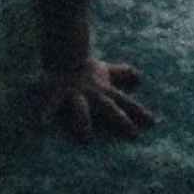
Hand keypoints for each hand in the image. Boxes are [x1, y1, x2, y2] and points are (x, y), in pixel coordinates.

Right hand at [38, 60, 154, 142]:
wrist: (65, 54)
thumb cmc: (86, 68)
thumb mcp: (106, 71)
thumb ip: (122, 74)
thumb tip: (140, 76)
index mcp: (105, 91)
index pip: (126, 102)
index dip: (140, 112)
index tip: (153, 123)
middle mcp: (93, 94)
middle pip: (110, 108)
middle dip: (122, 120)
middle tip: (134, 136)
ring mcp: (75, 93)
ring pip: (81, 109)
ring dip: (84, 122)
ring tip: (86, 138)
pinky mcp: (57, 92)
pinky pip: (50, 104)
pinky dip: (45, 114)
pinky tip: (40, 126)